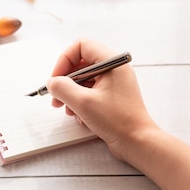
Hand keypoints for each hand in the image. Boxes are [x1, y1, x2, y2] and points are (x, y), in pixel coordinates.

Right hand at [47, 39, 157, 161]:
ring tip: (68, 110)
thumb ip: (62, 88)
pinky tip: (80, 117)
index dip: (64, 60)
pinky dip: (80, 102)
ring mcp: (113, 83)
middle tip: (56, 96)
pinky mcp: (111, 96)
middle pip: (80, 63)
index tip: (56, 79)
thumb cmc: (118, 122)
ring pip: (83, 80)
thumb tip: (52, 82)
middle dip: (65, 81)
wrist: (137, 143)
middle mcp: (114, 69)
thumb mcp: (82, 102)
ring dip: (71, 94)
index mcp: (112, 63)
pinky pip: (89, 92)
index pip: (81, 46)